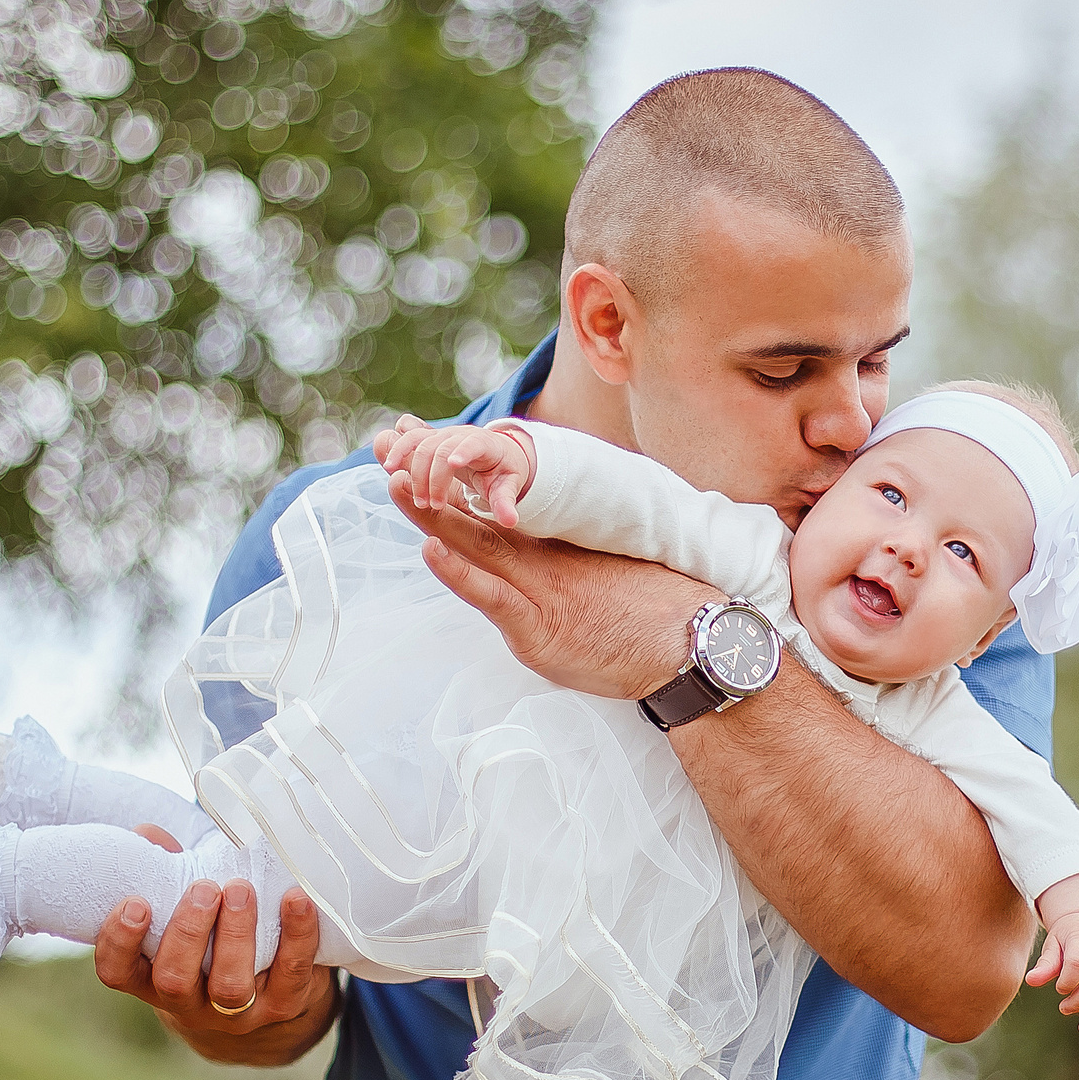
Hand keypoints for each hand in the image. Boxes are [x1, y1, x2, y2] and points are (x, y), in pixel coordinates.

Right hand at [92, 822, 336, 1062]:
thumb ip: (167, 875)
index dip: (119, 943)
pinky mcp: (283, 1007)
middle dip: (187, 932)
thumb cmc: (214, 937)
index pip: (118, 972)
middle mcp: (188, 1003)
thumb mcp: (185, 911)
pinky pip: (291, 975)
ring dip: (235, 935)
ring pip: (229, 988)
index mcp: (152, 978)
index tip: (136, 903)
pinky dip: (297, 935)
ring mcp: (236, 1013)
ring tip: (240, 889)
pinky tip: (296, 899)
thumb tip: (147, 834)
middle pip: (174, 981)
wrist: (271, 989)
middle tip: (203, 889)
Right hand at [372, 413, 535, 526]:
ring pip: (422, 443)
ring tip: (417, 499)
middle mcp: (461, 435)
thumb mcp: (508, 487)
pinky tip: (389, 467)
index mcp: (485, 444)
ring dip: (415, 471)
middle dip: (434, 477)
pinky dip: (398, 449)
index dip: (463, 450)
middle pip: (441, 448)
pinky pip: (410, 439)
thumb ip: (506, 502)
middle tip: (433, 506)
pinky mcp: (429, 438)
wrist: (495, 454)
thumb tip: (511, 521)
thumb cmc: (502, 473)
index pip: (474, 443)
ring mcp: (443, 434)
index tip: (453, 463)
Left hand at [388, 467, 709, 698]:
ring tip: (394, 483)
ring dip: (432, 514)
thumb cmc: (657, 609)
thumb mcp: (610, 568)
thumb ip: (573, 558)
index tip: (421, 437)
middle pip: (473, 513)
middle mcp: (542, 559)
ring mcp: (538, 590)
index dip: (454, 472)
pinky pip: (493, 596)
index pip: (493, 501)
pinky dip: (460, 574)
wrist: (690, 642)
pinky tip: (432, 549)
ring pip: (475, 546)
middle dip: (428, 478)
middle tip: (388, 442)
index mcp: (555, 543)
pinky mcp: (539, 626)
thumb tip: (558, 554)